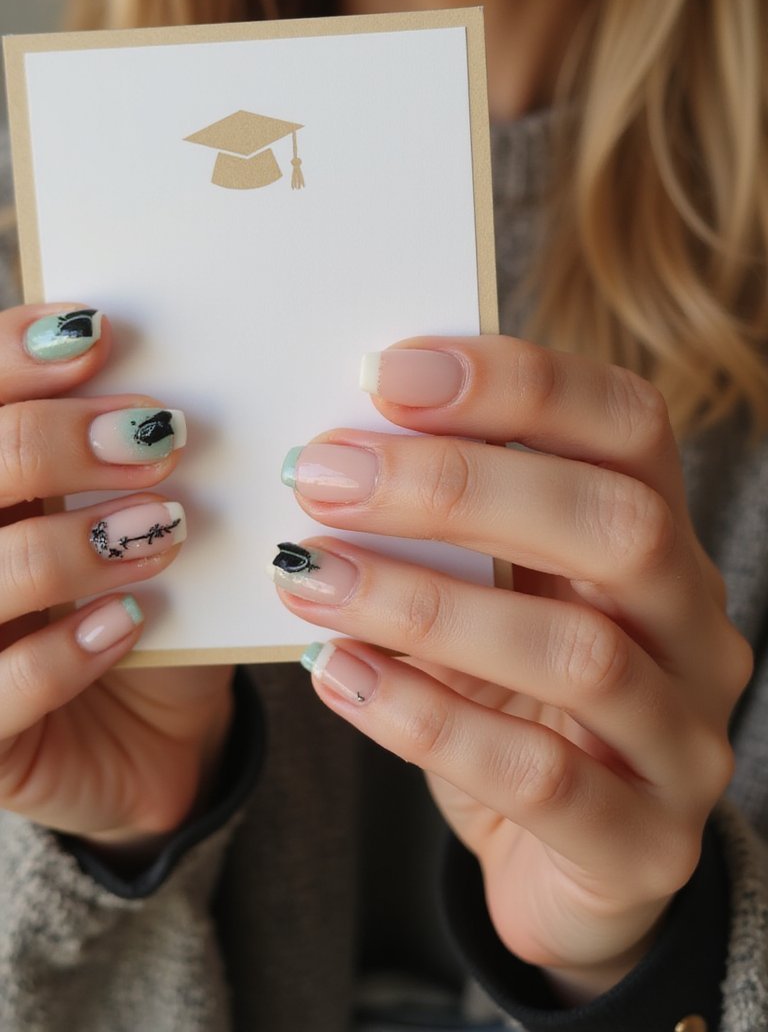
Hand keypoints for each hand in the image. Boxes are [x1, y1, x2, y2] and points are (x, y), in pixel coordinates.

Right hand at [0, 304, 232, 850]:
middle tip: (157, 436)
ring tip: (162, 530)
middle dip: (51, 441)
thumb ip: (125, 459)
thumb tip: (161, 377)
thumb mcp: (133, 522)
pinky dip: (66, 652)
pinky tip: (129, 623)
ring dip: (72, 545)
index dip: (7, 355)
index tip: (97, 332)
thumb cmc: (142, 606)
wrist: (154, 739)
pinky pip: (0, 690)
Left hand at [274, 336, 751, 1000]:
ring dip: (423, 606)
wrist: (560, 865)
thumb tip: (335, 442)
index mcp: (661, 538)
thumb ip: (450, 524)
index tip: (385, 372)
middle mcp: (695, 627)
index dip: (520, 384)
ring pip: (579, 654)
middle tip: (323, 475)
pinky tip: (337, 675)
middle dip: (458, 489)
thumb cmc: (511, 702)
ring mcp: (685, 740)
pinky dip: (425, 718)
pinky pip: (540, 776)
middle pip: (616, 526)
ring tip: (306, 575)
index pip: (629, 424)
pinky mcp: (647, 844)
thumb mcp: (491, 595)